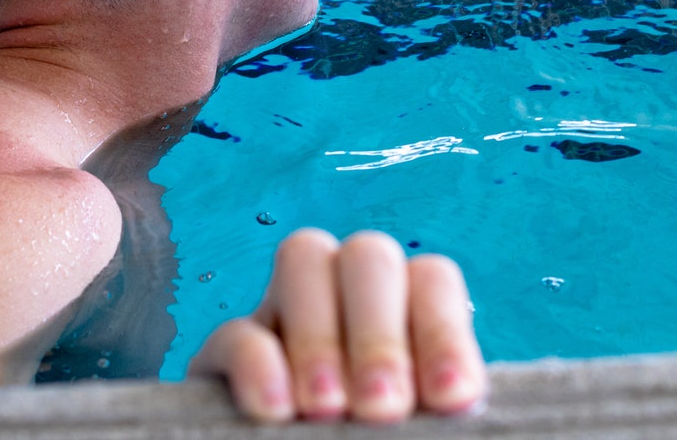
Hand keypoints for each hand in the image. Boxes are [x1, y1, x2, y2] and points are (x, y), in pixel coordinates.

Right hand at [188, 229, 486, 422]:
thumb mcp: (418, 438)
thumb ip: (434, 415)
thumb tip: (453, 402)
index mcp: (407, 319)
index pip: (432, 279)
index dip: (443, 330)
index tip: (449, 398)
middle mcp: (348, 301)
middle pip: (369, 255)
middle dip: (378, 333)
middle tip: (382, 409)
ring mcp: (282, 317)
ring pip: (303, 257)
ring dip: (320, 336)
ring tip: (327, 410)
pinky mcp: (223, 357)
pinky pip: (236, 328)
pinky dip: (258, 363)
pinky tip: (276, 410)